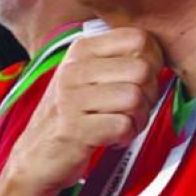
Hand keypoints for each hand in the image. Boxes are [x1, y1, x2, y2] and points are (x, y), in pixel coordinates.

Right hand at [7, 29, 163, 195]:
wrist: (36, 158)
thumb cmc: (72, 116)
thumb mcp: (88, 78)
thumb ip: (119, 61)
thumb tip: (159, 56)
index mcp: (81, 50)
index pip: (138, 38)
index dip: (153, 61)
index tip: (142, 81)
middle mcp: (74, 69)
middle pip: (142, 69)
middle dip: (149, 95)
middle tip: (134, 110)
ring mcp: (71, 98)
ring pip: (135, 98)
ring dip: (139, 119)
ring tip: (124, 125)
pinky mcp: (74, 129)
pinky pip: (123, 125)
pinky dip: (126, 136)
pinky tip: (113, 138)